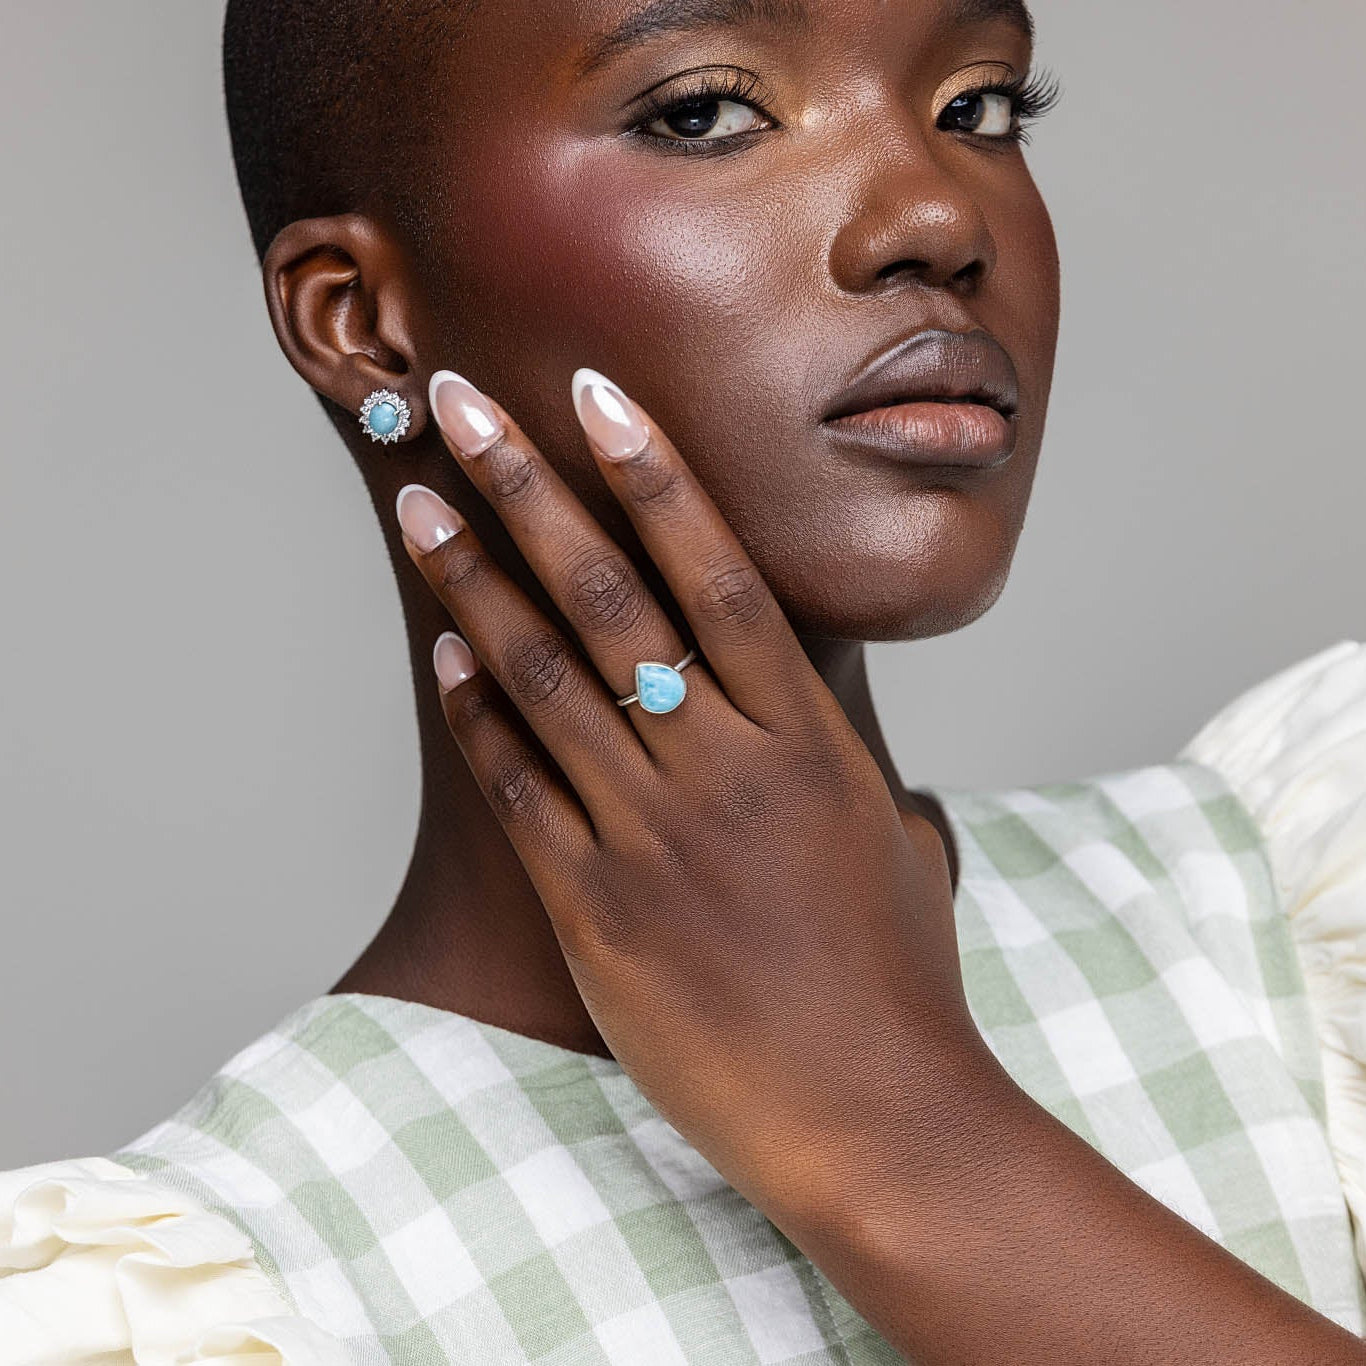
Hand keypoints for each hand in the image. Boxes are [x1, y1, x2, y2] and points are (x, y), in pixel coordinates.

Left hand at [394, 365, 982, 1213]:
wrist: (871, 1119)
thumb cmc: (901, 982)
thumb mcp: (899, 846)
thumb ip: (857, 770)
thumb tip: (839, 742)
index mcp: (808, 739)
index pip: (718, 572)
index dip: (652, 472)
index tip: (593, 391)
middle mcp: (724, 766)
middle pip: (611, 596)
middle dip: (526, 485)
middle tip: (456, 402)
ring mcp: (653, 836)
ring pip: (544, 675)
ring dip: (473, 578)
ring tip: (417, 502)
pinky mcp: (597, 909)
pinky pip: (518, 788)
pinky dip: (478, 713)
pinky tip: (444, 654)